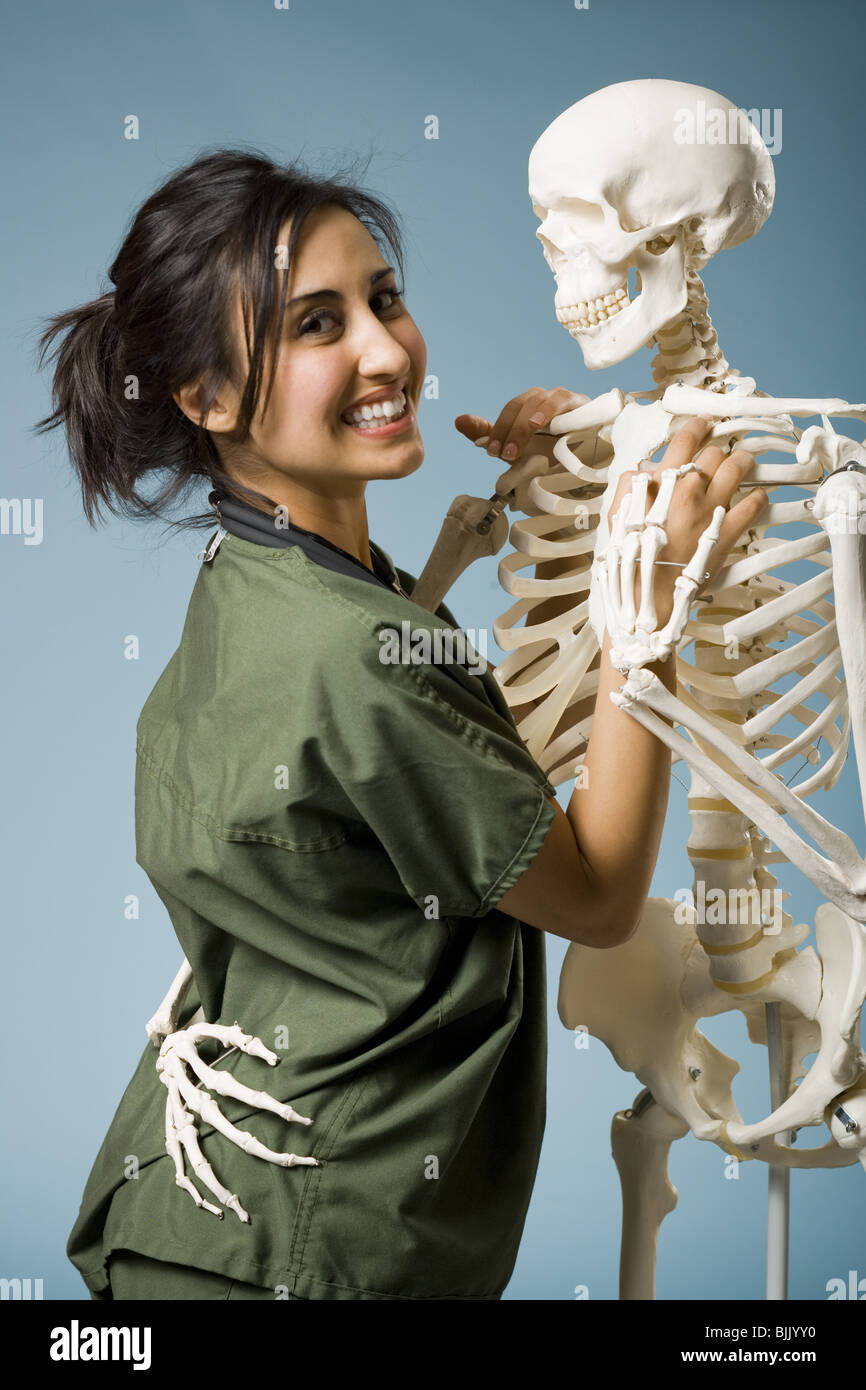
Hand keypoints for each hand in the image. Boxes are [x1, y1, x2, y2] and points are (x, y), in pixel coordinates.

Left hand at [455, 387, 589, 493]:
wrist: (590, 463)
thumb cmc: (553, 452)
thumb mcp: (518, 448)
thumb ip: (489, 433)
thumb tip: (458, 421)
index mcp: (529, 407)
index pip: (510, 410)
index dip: (498, 428)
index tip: (492, 452)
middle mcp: (545, 399)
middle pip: (523, 405)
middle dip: (510, 430)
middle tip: (505, 456)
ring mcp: (564, 400)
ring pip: (542, 401)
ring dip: (527, 424)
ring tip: (519, 446)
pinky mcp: (583, 405)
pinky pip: (565, 402)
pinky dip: (551, 411)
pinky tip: (543, 424)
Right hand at [609, 415, 768, 630]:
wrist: (647, 593)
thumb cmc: (630, 556)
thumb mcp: (617, 514)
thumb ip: (628, 485)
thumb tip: (642, 471)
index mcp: (663, 483)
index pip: (685, 442)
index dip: (697, 426)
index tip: (705, 421)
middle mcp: (690, 491)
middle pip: (714, 453)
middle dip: (719, 448)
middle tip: (723, 449)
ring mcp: (712, 510)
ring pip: (738, 469)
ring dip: (744, 461)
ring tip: (745, 461)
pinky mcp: (728, 532)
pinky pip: (753, 505)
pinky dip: (758, 497)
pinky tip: (758, 495)